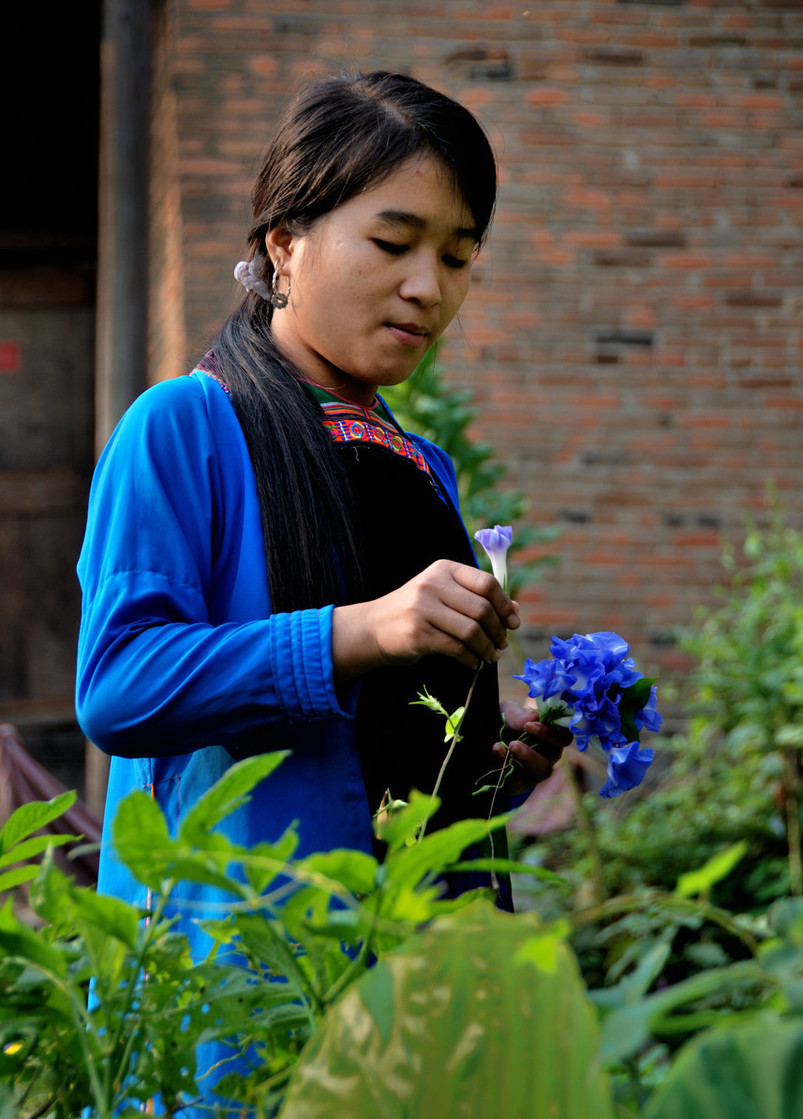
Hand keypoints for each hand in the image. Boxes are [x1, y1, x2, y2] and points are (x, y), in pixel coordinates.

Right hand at [332, 559, 519, 679]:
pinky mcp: (418, 634)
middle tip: (500, 644)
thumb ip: (477, 599)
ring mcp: (423, 608)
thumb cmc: (418, 611)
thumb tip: (514, 611)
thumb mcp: (445, 595)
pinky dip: (471, 659)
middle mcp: (433, 584)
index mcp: (443, 569)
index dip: (504, 604)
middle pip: (481, 608)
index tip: (513, 622)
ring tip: (490, 656)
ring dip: (487, 648)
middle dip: (497, 630)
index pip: (486, 583)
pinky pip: (456, 648)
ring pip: (471, 631)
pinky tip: (473, 662)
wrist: (374, 626)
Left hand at [491, 700, 571, 796]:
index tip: (529, 726)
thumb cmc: (506, 722)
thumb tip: (534, 717)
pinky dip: (506, 763)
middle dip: (539, 745)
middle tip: (515, 741)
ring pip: (543, 769)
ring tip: (510, 746)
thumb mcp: (508, 713)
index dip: (550, 732)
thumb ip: (519, 714)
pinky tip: (497, 749)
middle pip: (555, 754)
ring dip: (527, 757)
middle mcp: (549, 754)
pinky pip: (518, 779)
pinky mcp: (520, 783)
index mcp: (552, 736)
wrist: (486, 740)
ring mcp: (536, 770)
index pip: (563, 736)